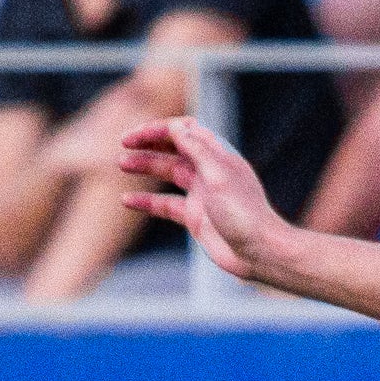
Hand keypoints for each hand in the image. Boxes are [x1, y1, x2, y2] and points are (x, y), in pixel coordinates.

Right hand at [117, 117, 285, 280]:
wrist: (259, 253)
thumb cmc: (244, 214)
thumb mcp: (218, 176)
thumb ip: (197, 150)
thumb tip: (176, 127)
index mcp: (218, 155)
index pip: (185, 131)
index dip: (161, 128)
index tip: (138, 134)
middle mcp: (208, 171)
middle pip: (174, 148)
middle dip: (148, 143)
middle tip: (124, 143)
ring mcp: (200, 194)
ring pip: (167, 172)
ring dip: (145, 166)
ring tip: (121, 163)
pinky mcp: (194, 217)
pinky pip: (165, 204)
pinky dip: (146, 201)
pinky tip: (127, 199)